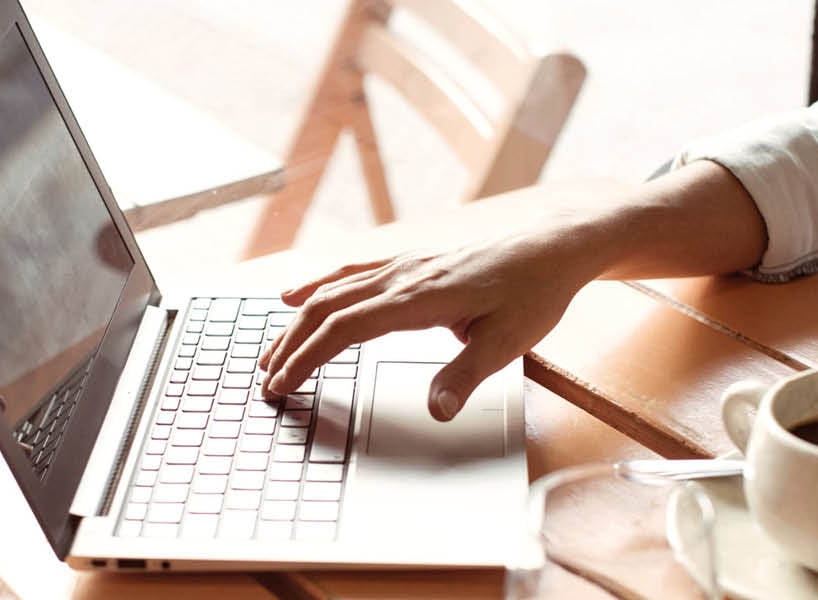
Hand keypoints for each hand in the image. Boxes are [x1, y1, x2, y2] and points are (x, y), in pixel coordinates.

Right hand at [258, 230, 604, 420]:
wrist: (551, 249)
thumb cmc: (533, 294)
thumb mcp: (509, 343)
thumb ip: (466, 377)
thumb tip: (436, 412)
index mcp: (420, 298)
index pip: (345, 329)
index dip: (307, 357)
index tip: (283, 384)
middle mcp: (402, 277)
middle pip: (326, 308)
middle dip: (290, 345)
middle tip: (266, 381)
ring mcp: (402, 266)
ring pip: (332, 290)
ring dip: (296, 322)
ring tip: (269, 351)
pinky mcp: (408, 263)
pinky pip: (350, 272)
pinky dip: (316, 285)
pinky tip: (295, 295)